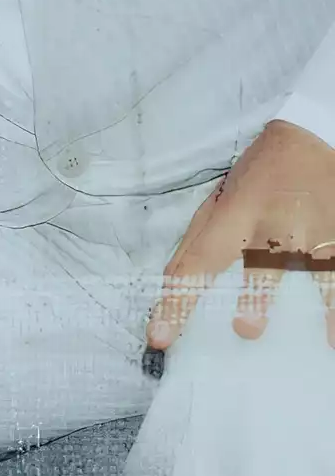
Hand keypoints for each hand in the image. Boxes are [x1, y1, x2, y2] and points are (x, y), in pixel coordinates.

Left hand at [147, 119, 334, 350]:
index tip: (159, 336)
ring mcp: (309, 233)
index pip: (196, 262)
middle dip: (252, 298)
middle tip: (244, 330)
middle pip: (257, 266)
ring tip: (303, 336)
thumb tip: (175, 281)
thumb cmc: (258, 174)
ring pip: (306, 271)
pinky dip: (334, 307)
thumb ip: (203, 237)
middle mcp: (271, 225)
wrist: (311, 138)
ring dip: (303, 303)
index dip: (176, 302)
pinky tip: (331, 337)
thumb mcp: (221, 198)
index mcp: (232, 214)